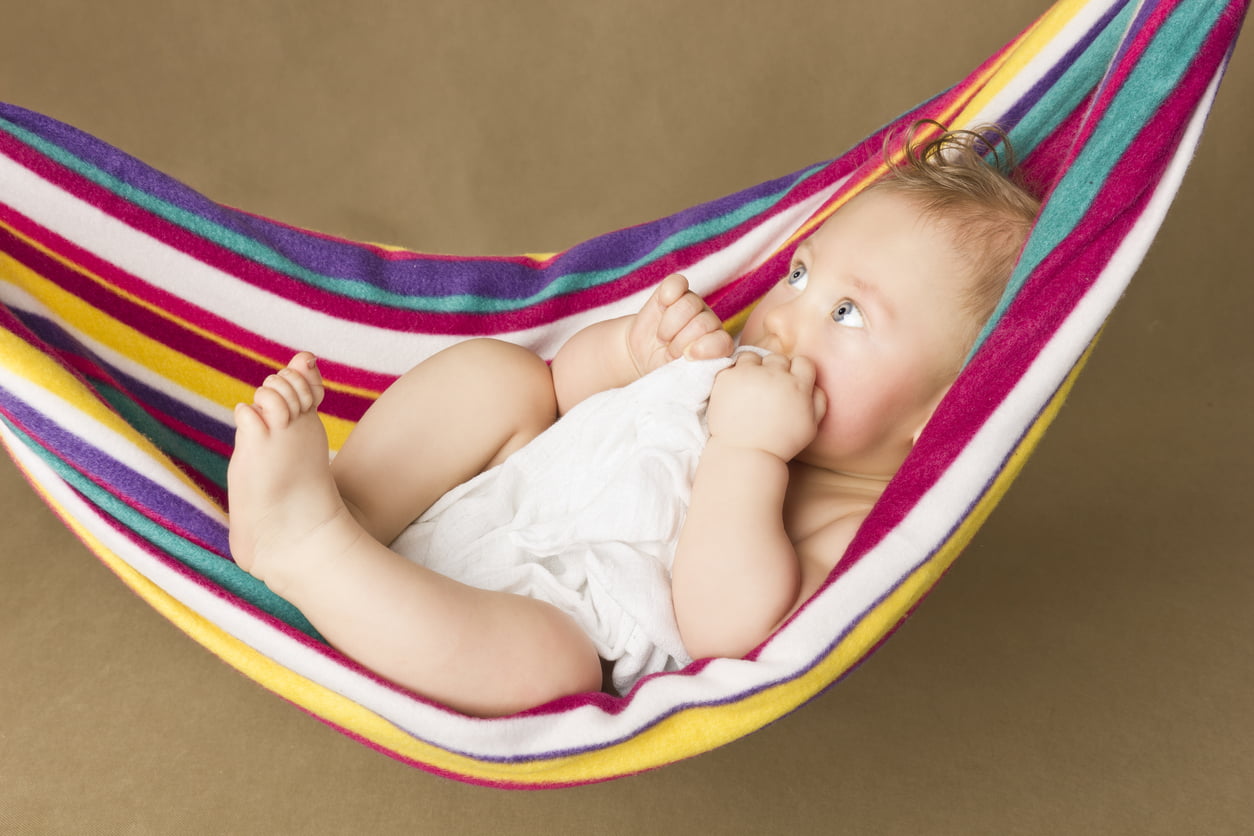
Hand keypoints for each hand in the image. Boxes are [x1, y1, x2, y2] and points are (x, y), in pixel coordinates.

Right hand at [627, 274, 733, 376]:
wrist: (641, 356)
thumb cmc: (664, 369)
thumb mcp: (679, 376)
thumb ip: (694, 372)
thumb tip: (699, 363)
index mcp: (717, 345)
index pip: (722, 342)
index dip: (706, 348)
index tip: (688, 357)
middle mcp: (709, 322)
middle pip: (702, 323)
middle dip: (681, 341)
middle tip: (670, 350)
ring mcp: (692, 304)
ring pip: (689, 304)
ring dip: (670, 325)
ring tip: (663, 337)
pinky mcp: (674, 291)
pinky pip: (677, 283)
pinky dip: (669, 293)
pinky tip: (662, 305)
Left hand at [707, 352, 827, 461]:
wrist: (745, 453)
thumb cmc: (780, 444)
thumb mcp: (810, 427)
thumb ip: (819, 402)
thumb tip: (815, 384)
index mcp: (798, 386)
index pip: (803, 362)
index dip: (797, 372)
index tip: (789, 384)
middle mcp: (775, 375)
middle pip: (778, 359)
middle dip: (775, 371)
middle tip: (768, 391)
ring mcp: (750, 375)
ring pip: (754, 357)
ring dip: (754, 368)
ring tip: (750, 387)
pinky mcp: (728, 377)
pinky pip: (733, 364)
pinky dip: (735, 374)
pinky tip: (736, 390)